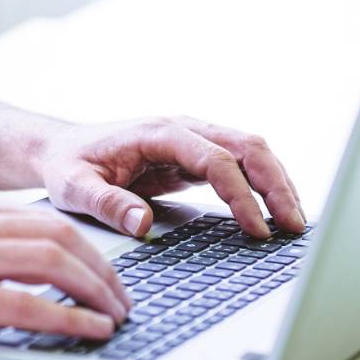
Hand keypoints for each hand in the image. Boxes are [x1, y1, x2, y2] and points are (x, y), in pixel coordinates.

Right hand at [0, 196, 129, 348]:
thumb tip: (19, 279)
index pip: (47, 223)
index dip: (89, 250)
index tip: (109, 276)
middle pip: (61, 237)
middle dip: (104, 269)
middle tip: (124, 298)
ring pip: (51, 262)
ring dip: (96, 290)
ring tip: (117, 314)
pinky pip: (23, 305)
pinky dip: (67, 318)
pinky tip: (89, 330)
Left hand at [40, 116, 305, 237]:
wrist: (64, 149)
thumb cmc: (70, 166)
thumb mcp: (75, 188)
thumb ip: (107, 204)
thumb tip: (143, 224)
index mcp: (160, 133)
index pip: (216, 160)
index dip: (241, 196)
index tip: (256, 230)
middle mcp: (185, 130)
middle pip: (248, 148)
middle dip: (277, 186)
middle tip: (295, 226)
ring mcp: (195, 141)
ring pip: (252, 153)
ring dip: (278, 184)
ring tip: (295, 222)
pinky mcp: (197, 157)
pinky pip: (241, 166)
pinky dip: (263, 186)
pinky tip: (274, 212)